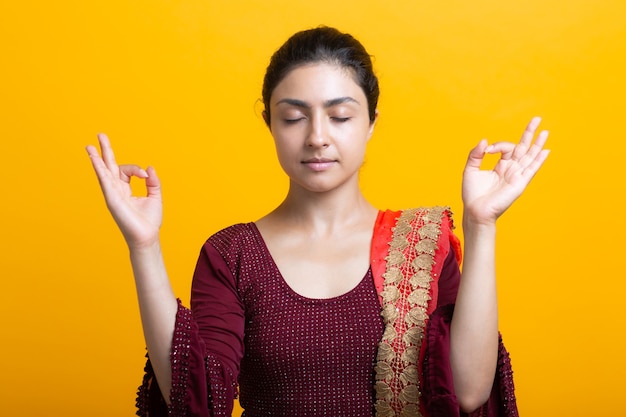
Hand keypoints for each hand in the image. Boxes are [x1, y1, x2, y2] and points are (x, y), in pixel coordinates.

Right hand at [86, 133, 161, 247]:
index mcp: (125, 189)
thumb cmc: (149, 221)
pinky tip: (95, 160)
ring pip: (103, 172)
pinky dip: (100, 170)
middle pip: (108, 166)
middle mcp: (116, 190)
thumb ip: (152, 181)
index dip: (136, 169)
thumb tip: (149, 167)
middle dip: (105, 151)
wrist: (147, 236)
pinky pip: (105, 182)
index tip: (146, 175)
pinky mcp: (112, 200)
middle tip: (100, 135)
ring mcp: (112, 195)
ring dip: (96, 159)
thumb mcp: (155, 196)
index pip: (125, 170)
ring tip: (90, 146)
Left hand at [462, 117, 549, 224]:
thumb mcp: (470, 169)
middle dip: (529, 134)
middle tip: (537, 118)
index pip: (506, 148)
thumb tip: (484, 140)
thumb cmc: (472, 194)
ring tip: (545, 131)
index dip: (498, 145)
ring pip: (530, 156)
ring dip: (538, 144)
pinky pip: (531, 169)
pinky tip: (546, 151)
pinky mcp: (519, 183)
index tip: (487, 149)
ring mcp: (517, 176)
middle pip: (523, 148)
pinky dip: (538, 160)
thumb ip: (476, 154)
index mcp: (501, 166)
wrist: (476, 211)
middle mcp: (511, 170)